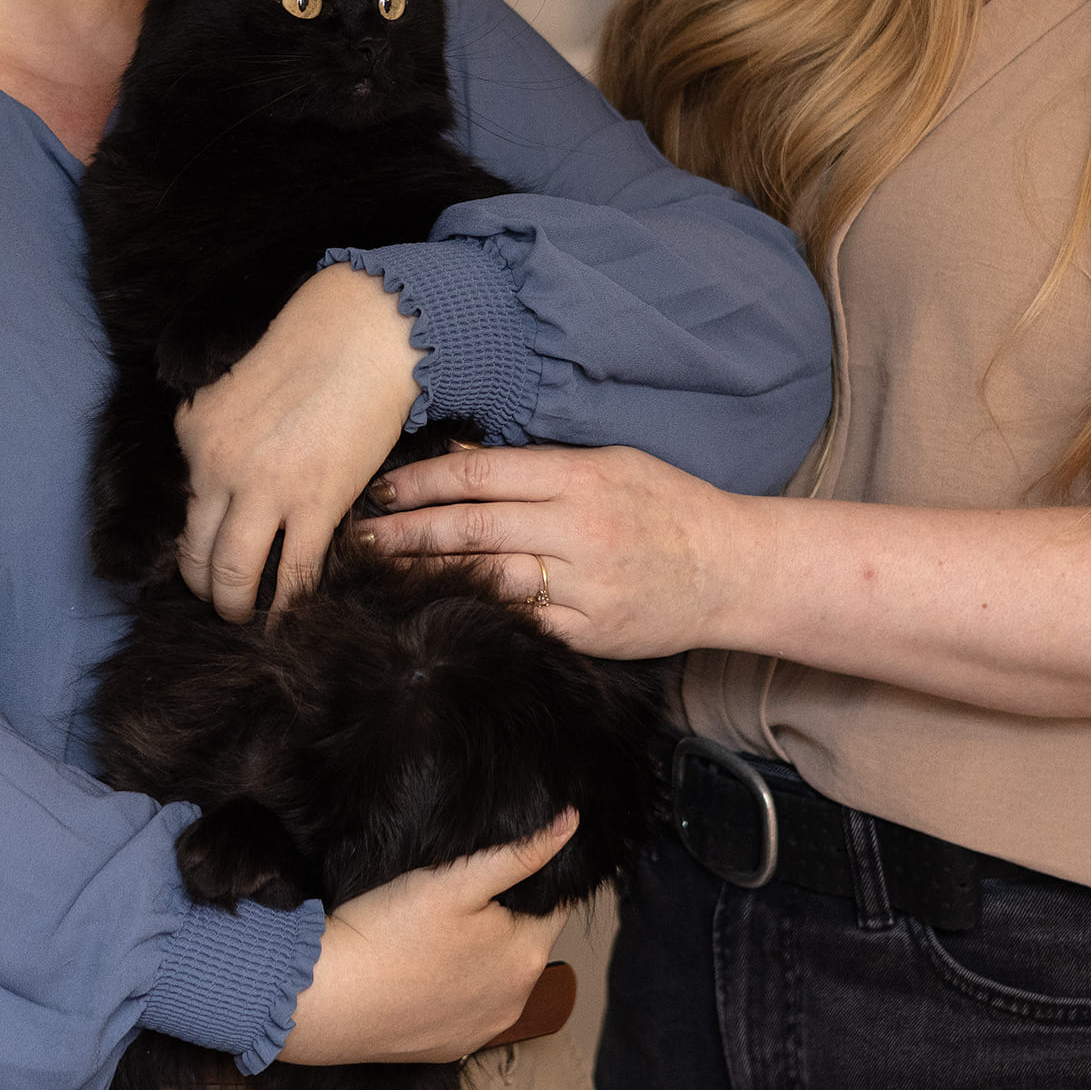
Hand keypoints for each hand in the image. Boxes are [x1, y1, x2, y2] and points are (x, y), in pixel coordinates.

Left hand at [175, 265, 420, 620]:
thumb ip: (219, 438)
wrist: (364, 333)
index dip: (192, 544)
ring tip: (244, 619)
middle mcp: (216, 465)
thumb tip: (222, 491)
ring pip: (232, 574)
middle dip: (203, 590)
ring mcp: (264, 489)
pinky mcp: (314, 505)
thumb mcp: (235, 389)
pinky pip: (291, 576)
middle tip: (218, 603)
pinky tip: (288, 618)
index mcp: (193, 433)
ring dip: (234, 607)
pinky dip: (286, 607)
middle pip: (194, 553)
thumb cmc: (310, 351)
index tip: (204, 562)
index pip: (180, 508)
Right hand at [278, 811, 578, 1065]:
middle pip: (524, 941)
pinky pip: (467, 1008)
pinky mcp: (450, 1049)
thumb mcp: (455, 881)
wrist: (325, 1000)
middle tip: (456, 894)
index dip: (529, 878)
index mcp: (527, 955)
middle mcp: (517, 1000)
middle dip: (504, 916)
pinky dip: (457, 988)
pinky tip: (425, 970)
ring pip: (497, 976)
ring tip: (439, 932)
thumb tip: (572, 823)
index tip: (495, 866)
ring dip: (483, 954)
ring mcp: (483, 1030)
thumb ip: (519, 854)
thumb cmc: (388, 933)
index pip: (553, 904)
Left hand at [359, 444, 748, 658]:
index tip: (381, 490)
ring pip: (488, 576)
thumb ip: (540, 465)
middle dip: (406, 532)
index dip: (422, 482)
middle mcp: (579, 528)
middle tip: (358, 539)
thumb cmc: (668, 506)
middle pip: (472, 526)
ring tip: (381, 575)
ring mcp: (585, 584)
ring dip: (427, 575)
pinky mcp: (591, 630)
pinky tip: (436, 611)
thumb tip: (463, 459)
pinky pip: (520, 622)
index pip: (481, 474)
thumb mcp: (611, 463)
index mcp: (580, 477)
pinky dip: (475, 614)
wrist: (732, 568)